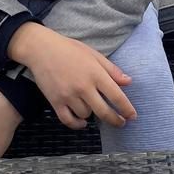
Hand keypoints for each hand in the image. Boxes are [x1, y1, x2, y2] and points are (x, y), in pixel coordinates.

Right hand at [9, 23, 136, 130]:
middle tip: (121, 123)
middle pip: (104, 112)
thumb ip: (112, 70)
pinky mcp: (55, 101)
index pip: (116, 96)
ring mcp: (68, 95)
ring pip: (86, 115)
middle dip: (115, 120)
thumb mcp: (94, 55)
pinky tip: (82, 123)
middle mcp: (83, 87)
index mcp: (96, 74)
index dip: (126, 109)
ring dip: (92, 115)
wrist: (41, 49)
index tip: (132, 116)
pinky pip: (68, 120)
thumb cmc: (69, 49)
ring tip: (91, 106)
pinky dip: (76, 125)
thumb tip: (128, 82)